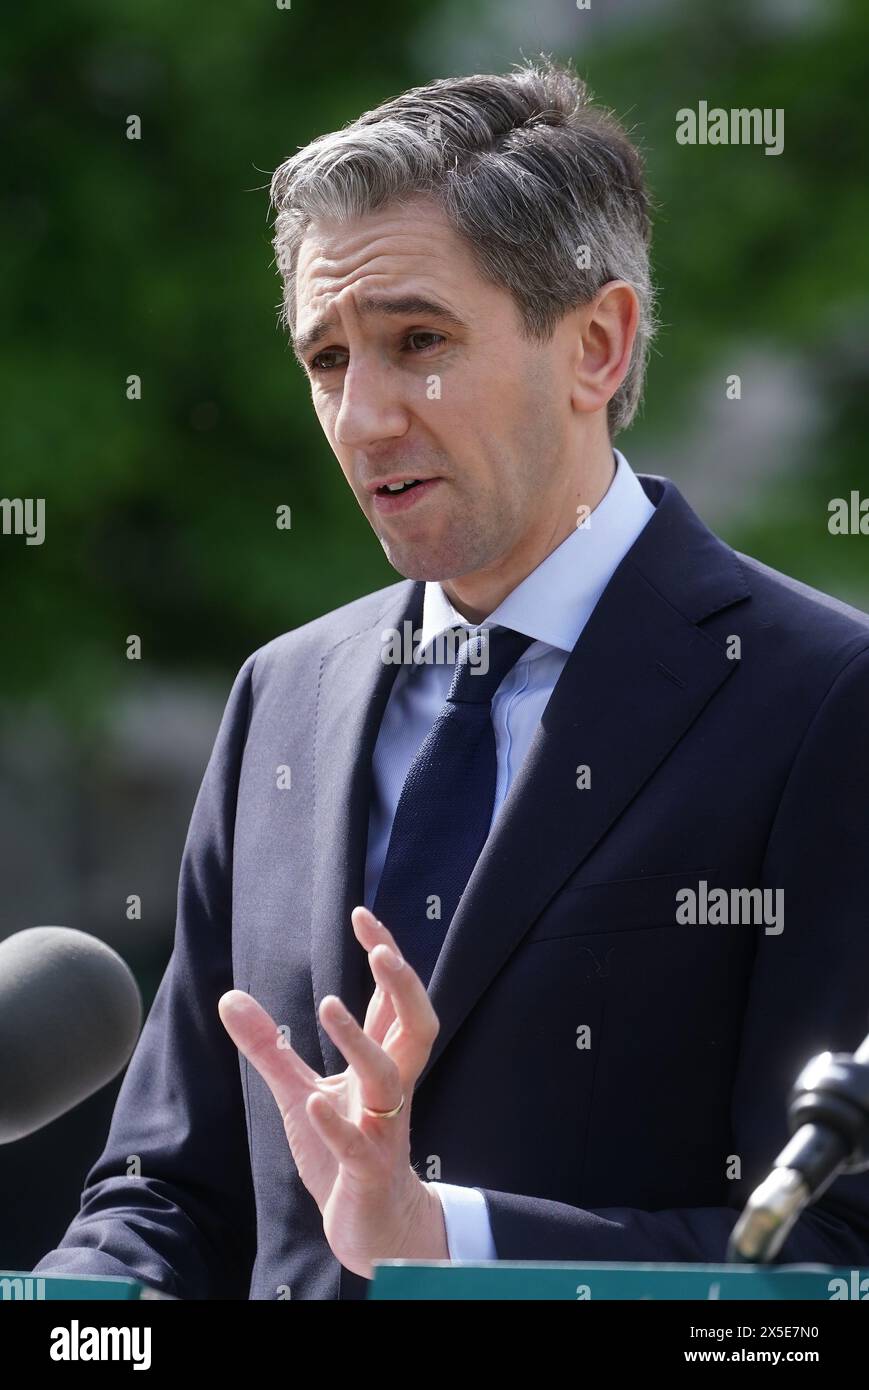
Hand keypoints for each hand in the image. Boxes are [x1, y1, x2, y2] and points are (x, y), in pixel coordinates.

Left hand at [217, 905, 446, 1278]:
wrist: (372, 1227)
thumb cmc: (343, 1151)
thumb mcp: (298, 1091)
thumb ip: (269, 1046)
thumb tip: (228, 996)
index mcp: (381, 1065)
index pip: (393, 1001)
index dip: (386, 957)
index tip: (364, 915)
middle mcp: (391, 1089)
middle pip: (417, 1027)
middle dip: (403, 986)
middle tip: (378, 950)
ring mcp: (383, 1130)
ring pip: (389, 1079)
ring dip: (360, 1042)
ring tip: (328, 1004)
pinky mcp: (367, 1172)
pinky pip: (360, 1148)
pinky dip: (338, 1127)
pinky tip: (312, 1105)